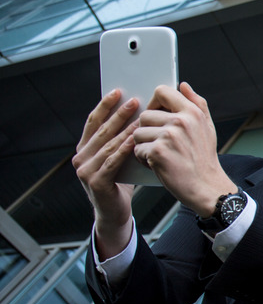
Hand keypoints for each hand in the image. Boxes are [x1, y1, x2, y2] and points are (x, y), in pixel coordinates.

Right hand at [72, 89, 138, 257]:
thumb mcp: (119, 157)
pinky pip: (112, 161)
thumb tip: (139, 113)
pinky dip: (125, 149)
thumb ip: (122, 139)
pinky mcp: (96, 182)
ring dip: (125, 129)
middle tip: (135, 100)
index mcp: (84, 148)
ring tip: (141, 117)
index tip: (118, 91)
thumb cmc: (121, 182)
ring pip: (108, 145)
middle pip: (102, 130)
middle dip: (119, 114)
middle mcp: (81, 157)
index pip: (93, 122)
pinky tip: (136, 139)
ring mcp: (85, 171)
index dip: (105, 105)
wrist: (115, 212)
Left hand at [131, 82, 234, 215]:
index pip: (162, 91)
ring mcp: (169, 136)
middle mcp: (181, 121)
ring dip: (144, 146)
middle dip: (148, 131)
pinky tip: (157, 164)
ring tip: (159, 154)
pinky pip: (137, 150)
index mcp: (192, 112)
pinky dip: (143, 159)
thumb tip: (183, 85)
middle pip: (145, 115)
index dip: (154, 103)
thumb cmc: (204, 158)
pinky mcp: (157, 152)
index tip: (158, 117)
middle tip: (160, 143)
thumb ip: (196, 103)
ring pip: (137, 133)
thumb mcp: (207, 126)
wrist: (206, 186)